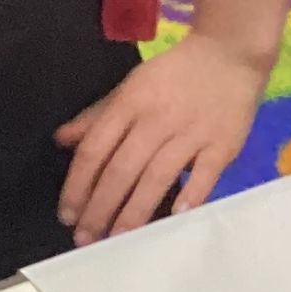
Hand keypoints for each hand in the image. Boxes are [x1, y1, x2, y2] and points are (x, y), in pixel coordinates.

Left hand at [55, 35, 267, 244]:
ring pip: (156, 177)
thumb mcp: (130, 86)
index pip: (95, 149)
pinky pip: (203, 175)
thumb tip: (62, 140)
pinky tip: (172, 218)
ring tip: (116, 238)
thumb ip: (97, 116)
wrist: (228, 53)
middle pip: (121, 169)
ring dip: (133, 212)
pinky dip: (189, 197)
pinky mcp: (222, 144)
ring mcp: (191, 132)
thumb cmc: (174, 75)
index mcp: (130, 102)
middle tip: (85, 238)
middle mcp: (156, 119)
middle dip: (99, 208)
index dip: (78, 184)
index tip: (67, 214)